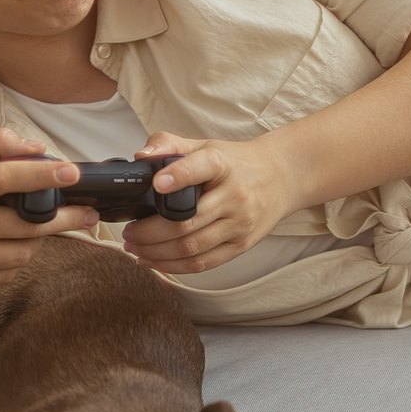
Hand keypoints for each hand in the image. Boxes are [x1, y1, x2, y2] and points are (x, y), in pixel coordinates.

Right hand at [0, 129, 97, 291]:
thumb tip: (37, 148)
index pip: (4, 178)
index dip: (42, 175)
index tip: (72, 172)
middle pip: (26, 225)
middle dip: (64, 218)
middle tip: (86, 213)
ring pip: (23, 254)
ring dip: (36, 241)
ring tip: (30, 228)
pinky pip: (7, 275)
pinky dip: (15, 261)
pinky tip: (6, 247)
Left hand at [122, 131, 297, 274]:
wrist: (281, 178)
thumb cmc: (236, 163)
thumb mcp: (206, 146)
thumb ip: (170, 145)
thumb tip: (141, 156)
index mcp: (223, 164)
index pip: (201, 167)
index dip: (177, 177)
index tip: (156, 184)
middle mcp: (234, 196)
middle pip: (186, 221)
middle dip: (149, 232)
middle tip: (128, 232)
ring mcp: (240, 223)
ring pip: (191, 247)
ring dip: (156, 252)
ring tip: (135, 248)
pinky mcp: (242, 245)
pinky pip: (204, 263)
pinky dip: (174, 267)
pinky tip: (154, 261)